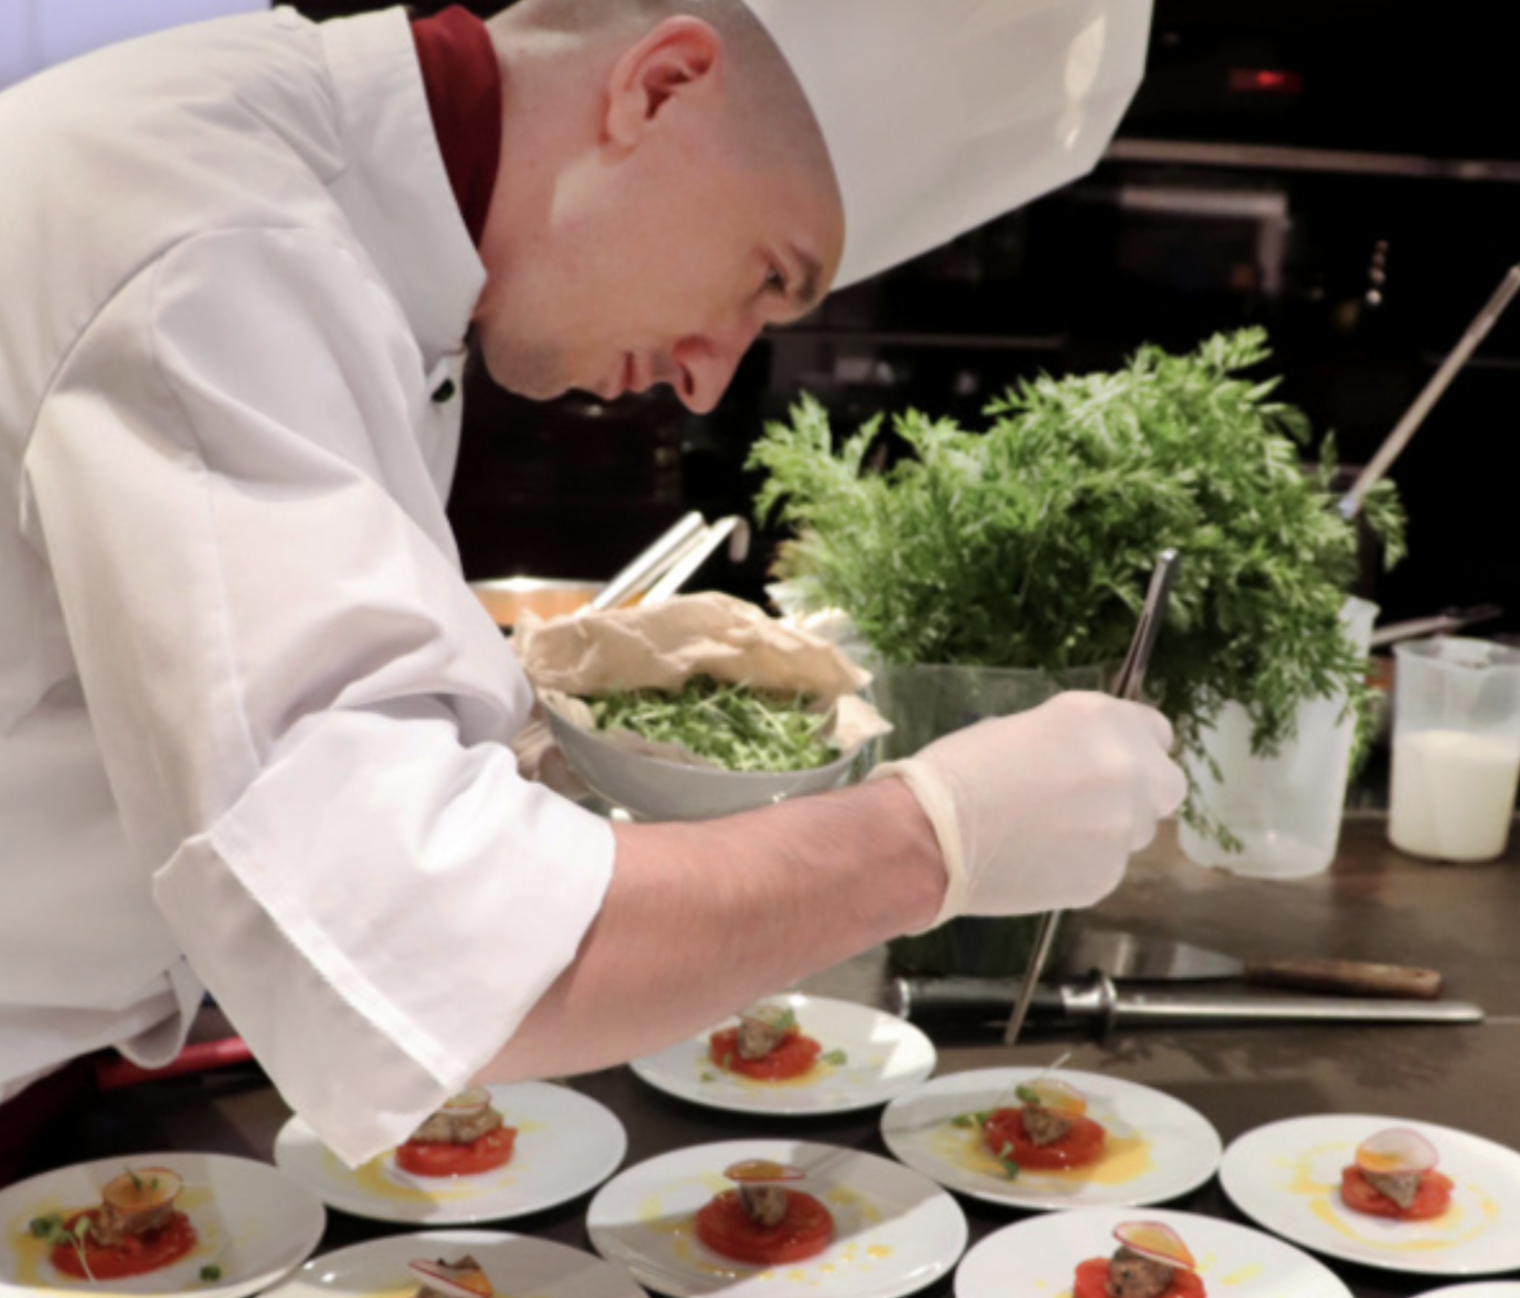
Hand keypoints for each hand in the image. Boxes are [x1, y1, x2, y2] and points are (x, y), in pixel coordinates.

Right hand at [870, 692, 1185, 927]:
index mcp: (1100, 719)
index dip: (1133, 749)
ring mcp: (1121, 826)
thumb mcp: (1023, 730)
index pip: (1157, 732)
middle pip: (1167, 785)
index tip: (1109, 762)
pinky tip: (1037, 859)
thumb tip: (1089, 761)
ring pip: (1137, 831)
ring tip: (1048, 834)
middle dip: (1139, 793)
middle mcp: (1125, 768)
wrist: (929, 835)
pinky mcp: (1106, 875)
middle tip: (1091, 803)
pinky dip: (1082, 865)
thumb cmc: (958, 772)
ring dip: (1107, 830)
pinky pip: (1108, 866)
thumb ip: (1074, 743)